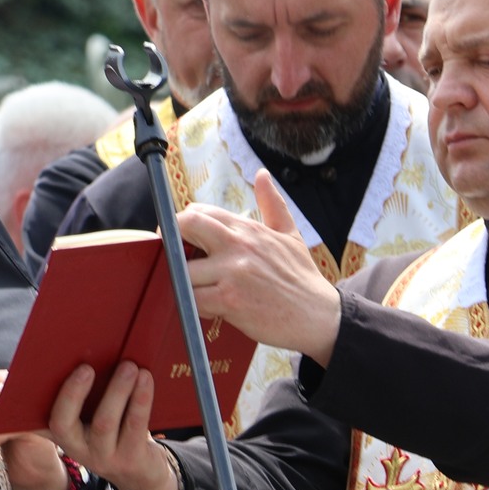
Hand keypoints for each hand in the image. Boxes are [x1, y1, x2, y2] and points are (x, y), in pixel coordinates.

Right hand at [46, 361, 179, 489]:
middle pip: (64, 423)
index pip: (41, 420)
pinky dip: (140, 399)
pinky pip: (134, 425)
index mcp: (62, 436)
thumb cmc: (114, 433)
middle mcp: (77, 450)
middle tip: (87, 368)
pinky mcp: (130, 459)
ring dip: (116, 391)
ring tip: (129, 366)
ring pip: (104, 422)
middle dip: (73, 394)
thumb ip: (83, 398)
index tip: (49, 377)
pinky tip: (146, 379)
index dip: (37, 403)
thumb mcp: (92, 421)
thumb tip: (85, 352)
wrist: (141, 473)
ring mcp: (103, 458)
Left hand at [177, 171, 342, 363]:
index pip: (199, 213)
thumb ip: (272, 203)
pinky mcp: (230, 300)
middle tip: (173, 257)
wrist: (317, 315)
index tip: (181, 238)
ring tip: (194, 288)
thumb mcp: (290, 234)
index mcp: (248, 228)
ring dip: (183, 281)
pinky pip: (193, 299)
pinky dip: (193, 305)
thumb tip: (262, 174)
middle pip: (185, 226)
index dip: (183, 223)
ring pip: (183, 269)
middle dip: (171, 241)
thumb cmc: (300, 276)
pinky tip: (205, 306)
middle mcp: (238, 245)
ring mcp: (232, 273)